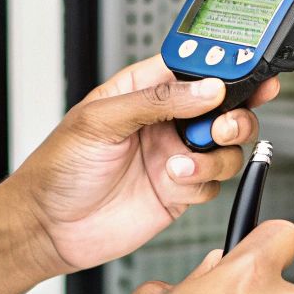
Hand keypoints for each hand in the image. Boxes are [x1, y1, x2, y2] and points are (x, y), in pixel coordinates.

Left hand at [9, 55, 279, 273]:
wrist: (50, 227)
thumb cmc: (59, 167)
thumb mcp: (100, 120)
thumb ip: (155, 101)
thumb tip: (205, 88)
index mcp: (144, 90)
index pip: (194, 66)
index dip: (224, 65)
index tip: (243, 70)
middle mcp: (166, 121)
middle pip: (224, 105)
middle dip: (236, 110)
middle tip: (224, 122)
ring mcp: (175, 156)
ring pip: (227, 145)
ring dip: (218, 151)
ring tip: (188, 157)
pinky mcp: (181, 191)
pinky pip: (215, 182)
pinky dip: (204, 181)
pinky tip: (175, 180)